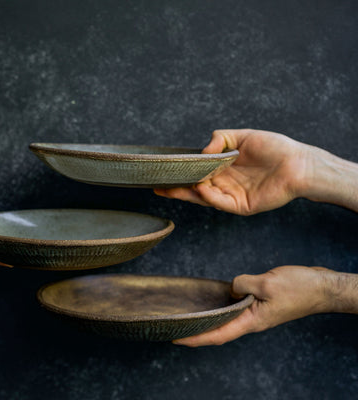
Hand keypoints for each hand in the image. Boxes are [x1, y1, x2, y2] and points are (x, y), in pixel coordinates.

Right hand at [155, 129, 312, 214]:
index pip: (197, 173)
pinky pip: (220, 202)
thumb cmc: (275, 148)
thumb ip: (221, 138)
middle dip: (176, 188)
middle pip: (195, 188)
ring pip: (203, 197)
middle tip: (158, 187)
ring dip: (188, 193)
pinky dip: (209, 197)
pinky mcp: (241, 206)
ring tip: (171, 187)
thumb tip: (202, 150)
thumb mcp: (244, 135)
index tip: (165, 171)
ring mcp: (232, 196)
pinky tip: (201, 188)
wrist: (299, 163)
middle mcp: (225, 183)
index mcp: (224, 168)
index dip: (182, 173)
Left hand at [173, 266, 335, 346]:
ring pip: (227, 321)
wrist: (323, 287)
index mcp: (252, 322)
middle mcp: (252, 321)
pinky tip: (215, 301)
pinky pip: (236, 309)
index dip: (195, 339)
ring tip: (188, 319)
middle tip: (175, 330)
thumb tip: (231, 288)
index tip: (176, 340)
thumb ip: (243, 285)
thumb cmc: (301, 289)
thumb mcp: (267, 284)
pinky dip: (222, 308)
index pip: (217, 335)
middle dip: (196, 333)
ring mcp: (257, 314)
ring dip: (208, 322)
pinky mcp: (261, 305)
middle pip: (219, 331)